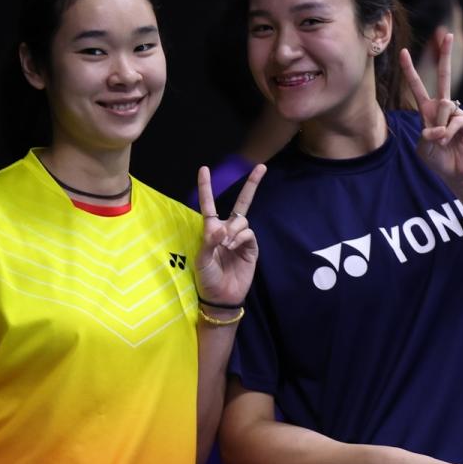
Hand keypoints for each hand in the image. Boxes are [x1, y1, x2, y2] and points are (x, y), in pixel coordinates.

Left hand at [194, 163, 265, 307]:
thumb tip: (222, 227)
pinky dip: (240, 237)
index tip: (203, 169)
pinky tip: (233, 246)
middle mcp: (227, 230)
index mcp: (211, 230)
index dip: (206, 187)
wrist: (221, 296)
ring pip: (242, 220)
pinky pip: (248, 233)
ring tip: (226, 244)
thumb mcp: (201, 259)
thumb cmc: (207, 278)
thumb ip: (209, 241)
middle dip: (252, 185)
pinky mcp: (251, 247)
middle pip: (242, 203)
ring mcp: (241, 238)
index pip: (209, 205)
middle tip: (261, 167)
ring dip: (234, 228)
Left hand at [399, 38, 462, 193]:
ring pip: (442, 112)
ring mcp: (457, 113)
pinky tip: (450, 143)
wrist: (456, 174)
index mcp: (428, 111)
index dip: (410, 70)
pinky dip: (448, 135)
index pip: (417, 87)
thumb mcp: (423, 147)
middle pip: (444, 77)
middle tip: (448, 34)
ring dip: (438, 132)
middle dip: (445, 55)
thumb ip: (427, 134)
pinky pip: (454, 123)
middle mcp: (443, 107)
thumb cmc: (438, 159)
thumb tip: (439, 126)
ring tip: (443, 144)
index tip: (403, 53)